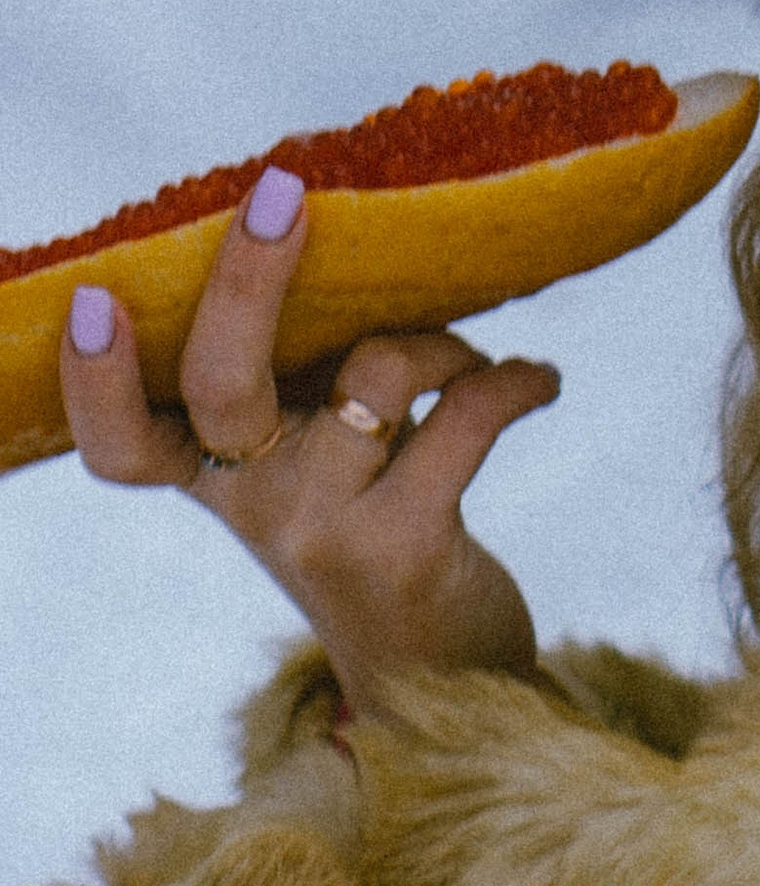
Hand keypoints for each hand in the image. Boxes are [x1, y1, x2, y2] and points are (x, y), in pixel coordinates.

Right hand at [61, 162, 558, 715]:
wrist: (445, 689)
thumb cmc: (379, 547)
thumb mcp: (316, 479)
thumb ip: (301, 393)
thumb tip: (336, 250)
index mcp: (218, 482)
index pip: (119, 445)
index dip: (94, 379)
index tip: (93, 300)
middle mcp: (254, 506)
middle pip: (221, 379)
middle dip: (249, 277)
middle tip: (283, 196)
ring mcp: (324, 529)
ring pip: (376, 369)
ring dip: (447, 342)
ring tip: (479, 362)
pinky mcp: (407, 546)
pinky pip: (465, 415)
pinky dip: (516, 381)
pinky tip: (541, 382)